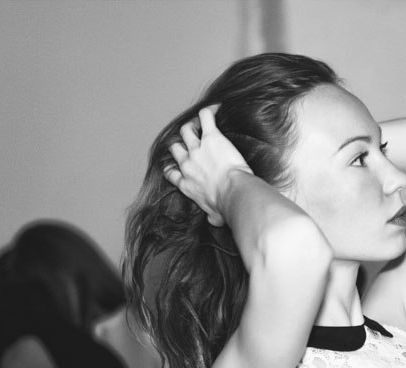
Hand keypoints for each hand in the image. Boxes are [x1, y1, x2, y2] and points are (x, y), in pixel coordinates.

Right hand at [164, 105, 252, 226]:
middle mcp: (187, 164)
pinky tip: (216, 108)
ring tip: (200, 126)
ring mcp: (197, 149)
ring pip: (186, 130)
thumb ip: (211, 216)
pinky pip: (205, 117)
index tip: (178, 165)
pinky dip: (209, 111)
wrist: (234, 193)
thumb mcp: (214, 216)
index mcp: (186, 184)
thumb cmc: (226, 207)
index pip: (171, 172)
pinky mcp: (211, 137)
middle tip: (192, 143)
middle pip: (176, 147)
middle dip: (181, 144)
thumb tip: (213, 222)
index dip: (173, 167)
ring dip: (192, 126)